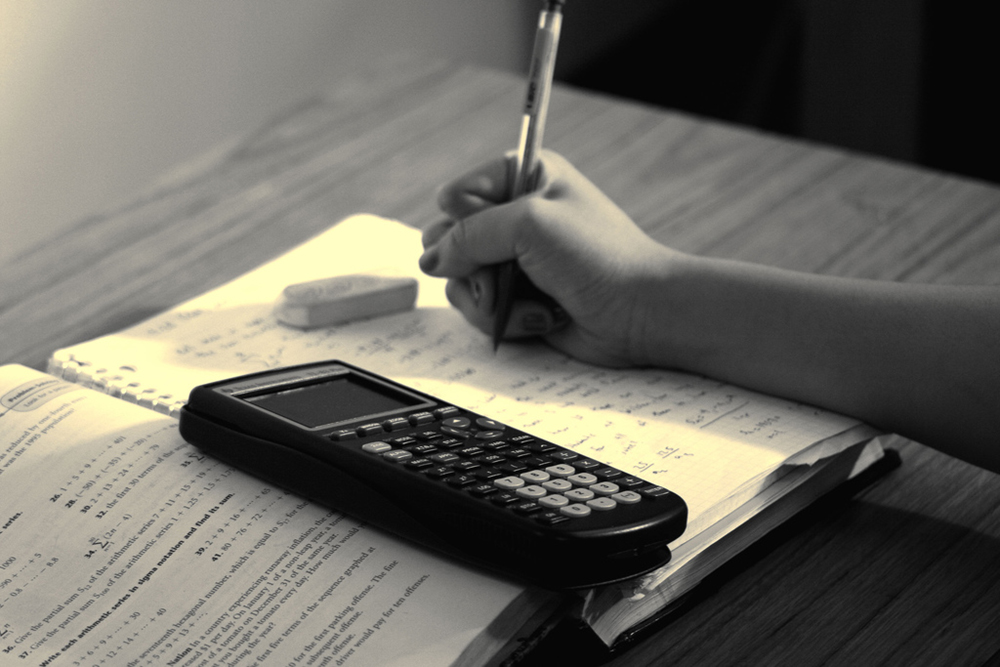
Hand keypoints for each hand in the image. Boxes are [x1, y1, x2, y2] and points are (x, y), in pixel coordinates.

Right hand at [419, 151, 673, 365]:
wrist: (641, 314)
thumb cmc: (598, 257)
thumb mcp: (528, 225)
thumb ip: (468, 234)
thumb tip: (429, 260)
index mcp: (523, 176)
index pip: (455, 195)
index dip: (464, 220)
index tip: (499, 235)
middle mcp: (515, 215)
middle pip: (449, 241)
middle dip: (472, 267)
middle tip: (505, 274)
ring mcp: (514, 261)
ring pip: (460, 282)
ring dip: (491, 300)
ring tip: (533, 302)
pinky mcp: (518, 299)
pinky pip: (480, 310)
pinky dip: (507, 320)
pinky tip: (544, 318)